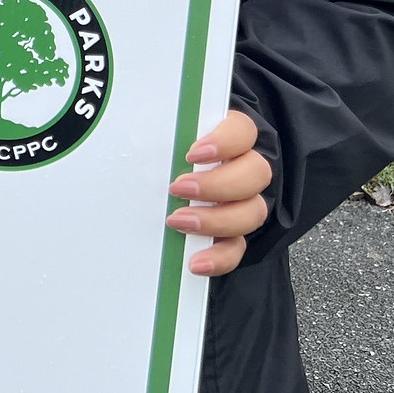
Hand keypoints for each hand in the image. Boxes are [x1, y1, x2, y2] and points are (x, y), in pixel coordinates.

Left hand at [166, 109, 270, 277]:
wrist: (153, 185)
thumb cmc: (156, 154)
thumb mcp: (157, 140)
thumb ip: (159, 135)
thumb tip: (136, 135)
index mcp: (228, 136)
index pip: (244, 130)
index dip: (226, 141)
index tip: (193, 153)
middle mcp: (243, 167)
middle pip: (257, 173)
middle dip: (218, 184)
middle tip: (178, 188)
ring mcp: (243, 202)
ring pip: (254, 211)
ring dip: (217, 220)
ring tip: (178, 222)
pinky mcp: (233, 233)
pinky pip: (237, 248)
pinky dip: (219, 257)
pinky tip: (195, 262)